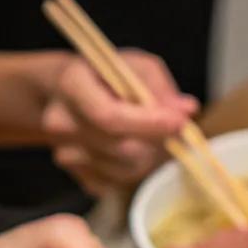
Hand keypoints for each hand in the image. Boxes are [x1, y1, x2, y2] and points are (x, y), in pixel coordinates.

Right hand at [41, 51, 196, 196]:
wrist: (61, 95)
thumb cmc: (102, 75)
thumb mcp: (131, 64)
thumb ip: (158, 85)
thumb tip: (187, 110)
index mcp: (71, 85)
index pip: (109, 117)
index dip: (148, 124)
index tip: (181, 122)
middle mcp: (60, 123)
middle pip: (120, 148)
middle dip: (156, 141)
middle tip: (175, 128)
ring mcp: (65, 154)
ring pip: (125, 170)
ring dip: (148, 155)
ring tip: (148, 134)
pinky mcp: (77, 177)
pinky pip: (119, 183)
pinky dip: (134, 168)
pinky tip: (130, 146)